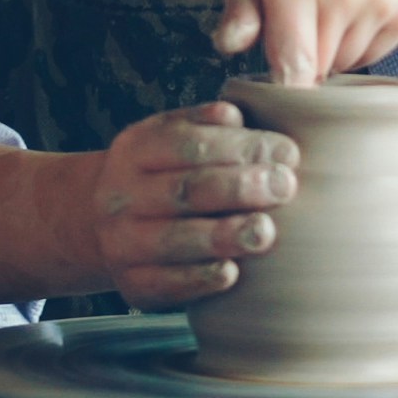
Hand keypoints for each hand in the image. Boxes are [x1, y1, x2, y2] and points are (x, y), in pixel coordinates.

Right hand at [87, 103, 300, 308]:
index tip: (288, 153)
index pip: (190, 142)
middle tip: (285, 187)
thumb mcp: (177, 135)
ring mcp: (122, 242)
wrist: (108, 224)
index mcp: (136, 147)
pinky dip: (200, 278)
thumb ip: (213, 121)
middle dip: (241, 187)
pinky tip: (232, 272)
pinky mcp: (133, 284)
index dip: (242, 146)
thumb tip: (241, 113)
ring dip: (224, 235)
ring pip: (175, 239)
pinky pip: (166, 284)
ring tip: (265, 232)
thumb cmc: (167, 176)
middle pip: (186, 189)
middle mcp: (122, 194)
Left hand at [214, 0, 397, 85]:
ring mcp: (380, 1)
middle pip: (316, 71)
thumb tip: (231, 48)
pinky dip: (355, 43)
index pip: (294, 65)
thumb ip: (239, 4)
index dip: (280, 87)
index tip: (270, 85)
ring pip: (343, 65)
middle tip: (291, 22)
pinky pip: (371, 54)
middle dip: (298, 60)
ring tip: (321, 6)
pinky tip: (348, 5)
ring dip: (326, 52)